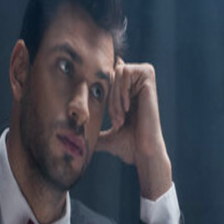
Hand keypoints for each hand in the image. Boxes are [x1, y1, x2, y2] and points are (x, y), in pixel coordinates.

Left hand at [97, 59, 172, 199]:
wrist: (143, 152)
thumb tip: (76, 137)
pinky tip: (128, 108)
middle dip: (110, 101)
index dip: (105, 93)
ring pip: (117, 72)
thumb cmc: (129, 146)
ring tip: (122, 117)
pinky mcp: (148, 78)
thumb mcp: (107, 137)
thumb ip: (95, 131)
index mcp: (130, 91)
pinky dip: (122, 92)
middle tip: (118, 122)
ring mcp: (144, 80)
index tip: (115, 120)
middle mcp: (138, 82)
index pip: (108, 75)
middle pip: (111, 74)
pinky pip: (125, 71)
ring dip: (115, 99)